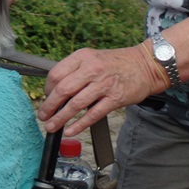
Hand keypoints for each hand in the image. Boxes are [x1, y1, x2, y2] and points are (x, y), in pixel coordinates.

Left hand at [37, 45, 161, 135]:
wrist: (145, 65)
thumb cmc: (115, 63)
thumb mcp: (91, 58)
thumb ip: (74, 71)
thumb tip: (55, 91)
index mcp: (82, 57)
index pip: (56, 74)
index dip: (47, 89)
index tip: (45, 97)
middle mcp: (92, 69)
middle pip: (63, 89)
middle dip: (49, 105)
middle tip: (43, 116)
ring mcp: (104, 84)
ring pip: (76, 104)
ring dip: (60, 118)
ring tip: (52, 126)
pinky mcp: (115, 99)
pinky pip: (93, 114)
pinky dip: (79, 124)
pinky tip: (70, 130)